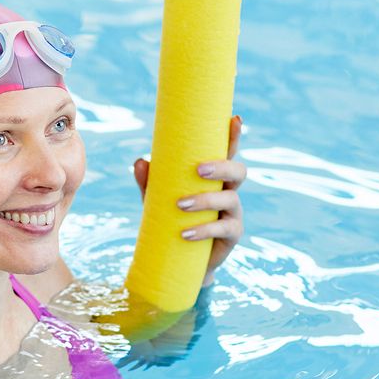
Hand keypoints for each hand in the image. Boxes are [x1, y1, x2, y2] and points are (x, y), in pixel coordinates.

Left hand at [133, 115, 245, 285]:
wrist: (180, 260)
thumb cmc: (171, 220)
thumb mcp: (156, 200)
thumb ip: (149, 181)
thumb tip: (140, 160)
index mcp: (215, 176)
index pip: (227, 152)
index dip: (233, 136)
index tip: (234, 118)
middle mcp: (229, 190)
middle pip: (238, 171)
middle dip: (222, 166)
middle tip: (199, 169)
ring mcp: (233, 213)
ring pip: (230, 198)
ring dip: (206, 200)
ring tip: (180, 205)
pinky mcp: (233, 235)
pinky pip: (224, 228)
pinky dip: (204, 230)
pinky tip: (186, 233)